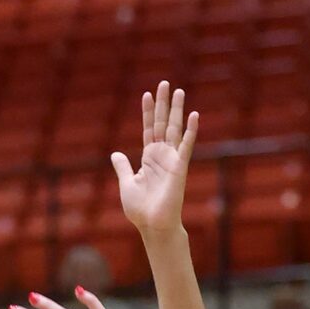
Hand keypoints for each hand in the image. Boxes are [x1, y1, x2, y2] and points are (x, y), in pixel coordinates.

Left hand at [111, 81, 198, 238]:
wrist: (152, 225)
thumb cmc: (140, 210)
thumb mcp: (126, 184)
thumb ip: (122, 167)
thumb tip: (114, 154)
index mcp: (148, 158)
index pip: (149, 129)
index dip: (148, 112)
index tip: (147, 94)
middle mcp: (161, 155)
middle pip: (162, 123)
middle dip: (163, 104)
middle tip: (165, 83)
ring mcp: (171, 160)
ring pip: (174, 129)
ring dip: (177, 110)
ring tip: (179, 91)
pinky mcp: (179, 167)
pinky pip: (186, 146)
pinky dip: (190, 131)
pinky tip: (194, 115)